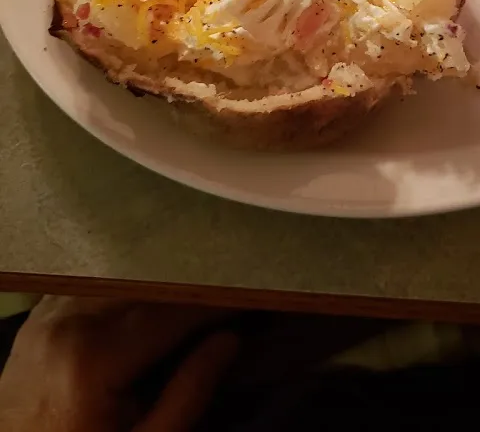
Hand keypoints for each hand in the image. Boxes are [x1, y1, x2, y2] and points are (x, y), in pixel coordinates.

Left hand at [0, 296, 239, 431]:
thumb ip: (188, 394)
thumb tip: (229, 339)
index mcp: (95, 360)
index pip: (171, 313)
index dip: (216, 303)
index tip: (252, 296)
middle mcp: (67, 325)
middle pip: (145, 286)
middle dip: (190, 287)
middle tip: (229, 289)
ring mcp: (45, 319)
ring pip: (117, 278)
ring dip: (157, 282)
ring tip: (193, 292)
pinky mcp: (35, 322)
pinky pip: (89, 287)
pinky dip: (121, 287)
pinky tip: (144, 297)